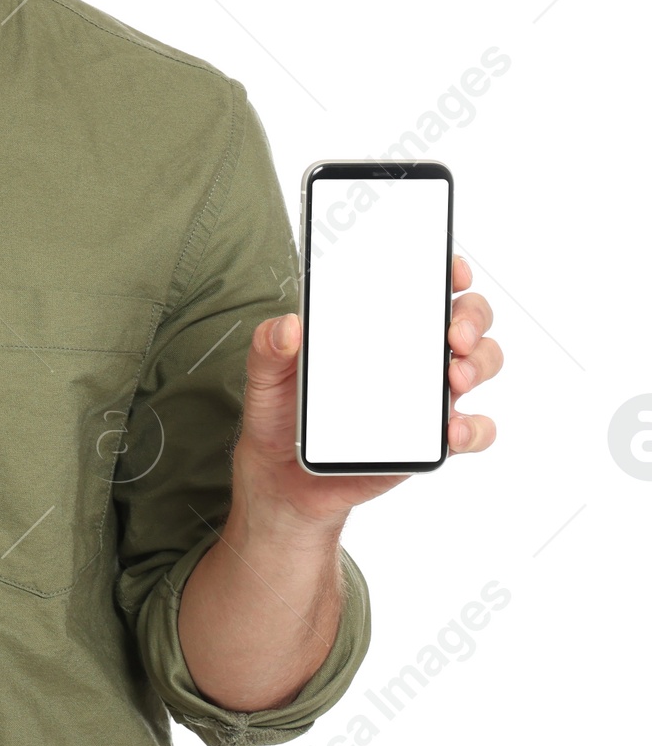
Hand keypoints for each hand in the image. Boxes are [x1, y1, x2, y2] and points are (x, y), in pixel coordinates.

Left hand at [231, 253, 502, 531]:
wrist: (282, 474)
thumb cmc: (282, 412)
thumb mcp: (265, 374)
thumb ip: (268, 346)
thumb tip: (289, 326)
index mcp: (377, 327)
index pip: (424, 288)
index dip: (449, 274)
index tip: (452, 272)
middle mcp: (411, 355)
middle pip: (467, 321)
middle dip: (472, 318)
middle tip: (453, 333)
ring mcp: (425, 397)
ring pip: (479, 366)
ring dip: (478, 365)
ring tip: (454, 377)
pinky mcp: (429, 440)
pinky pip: (472, 431)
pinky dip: (473, 429)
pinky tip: (451, 430)